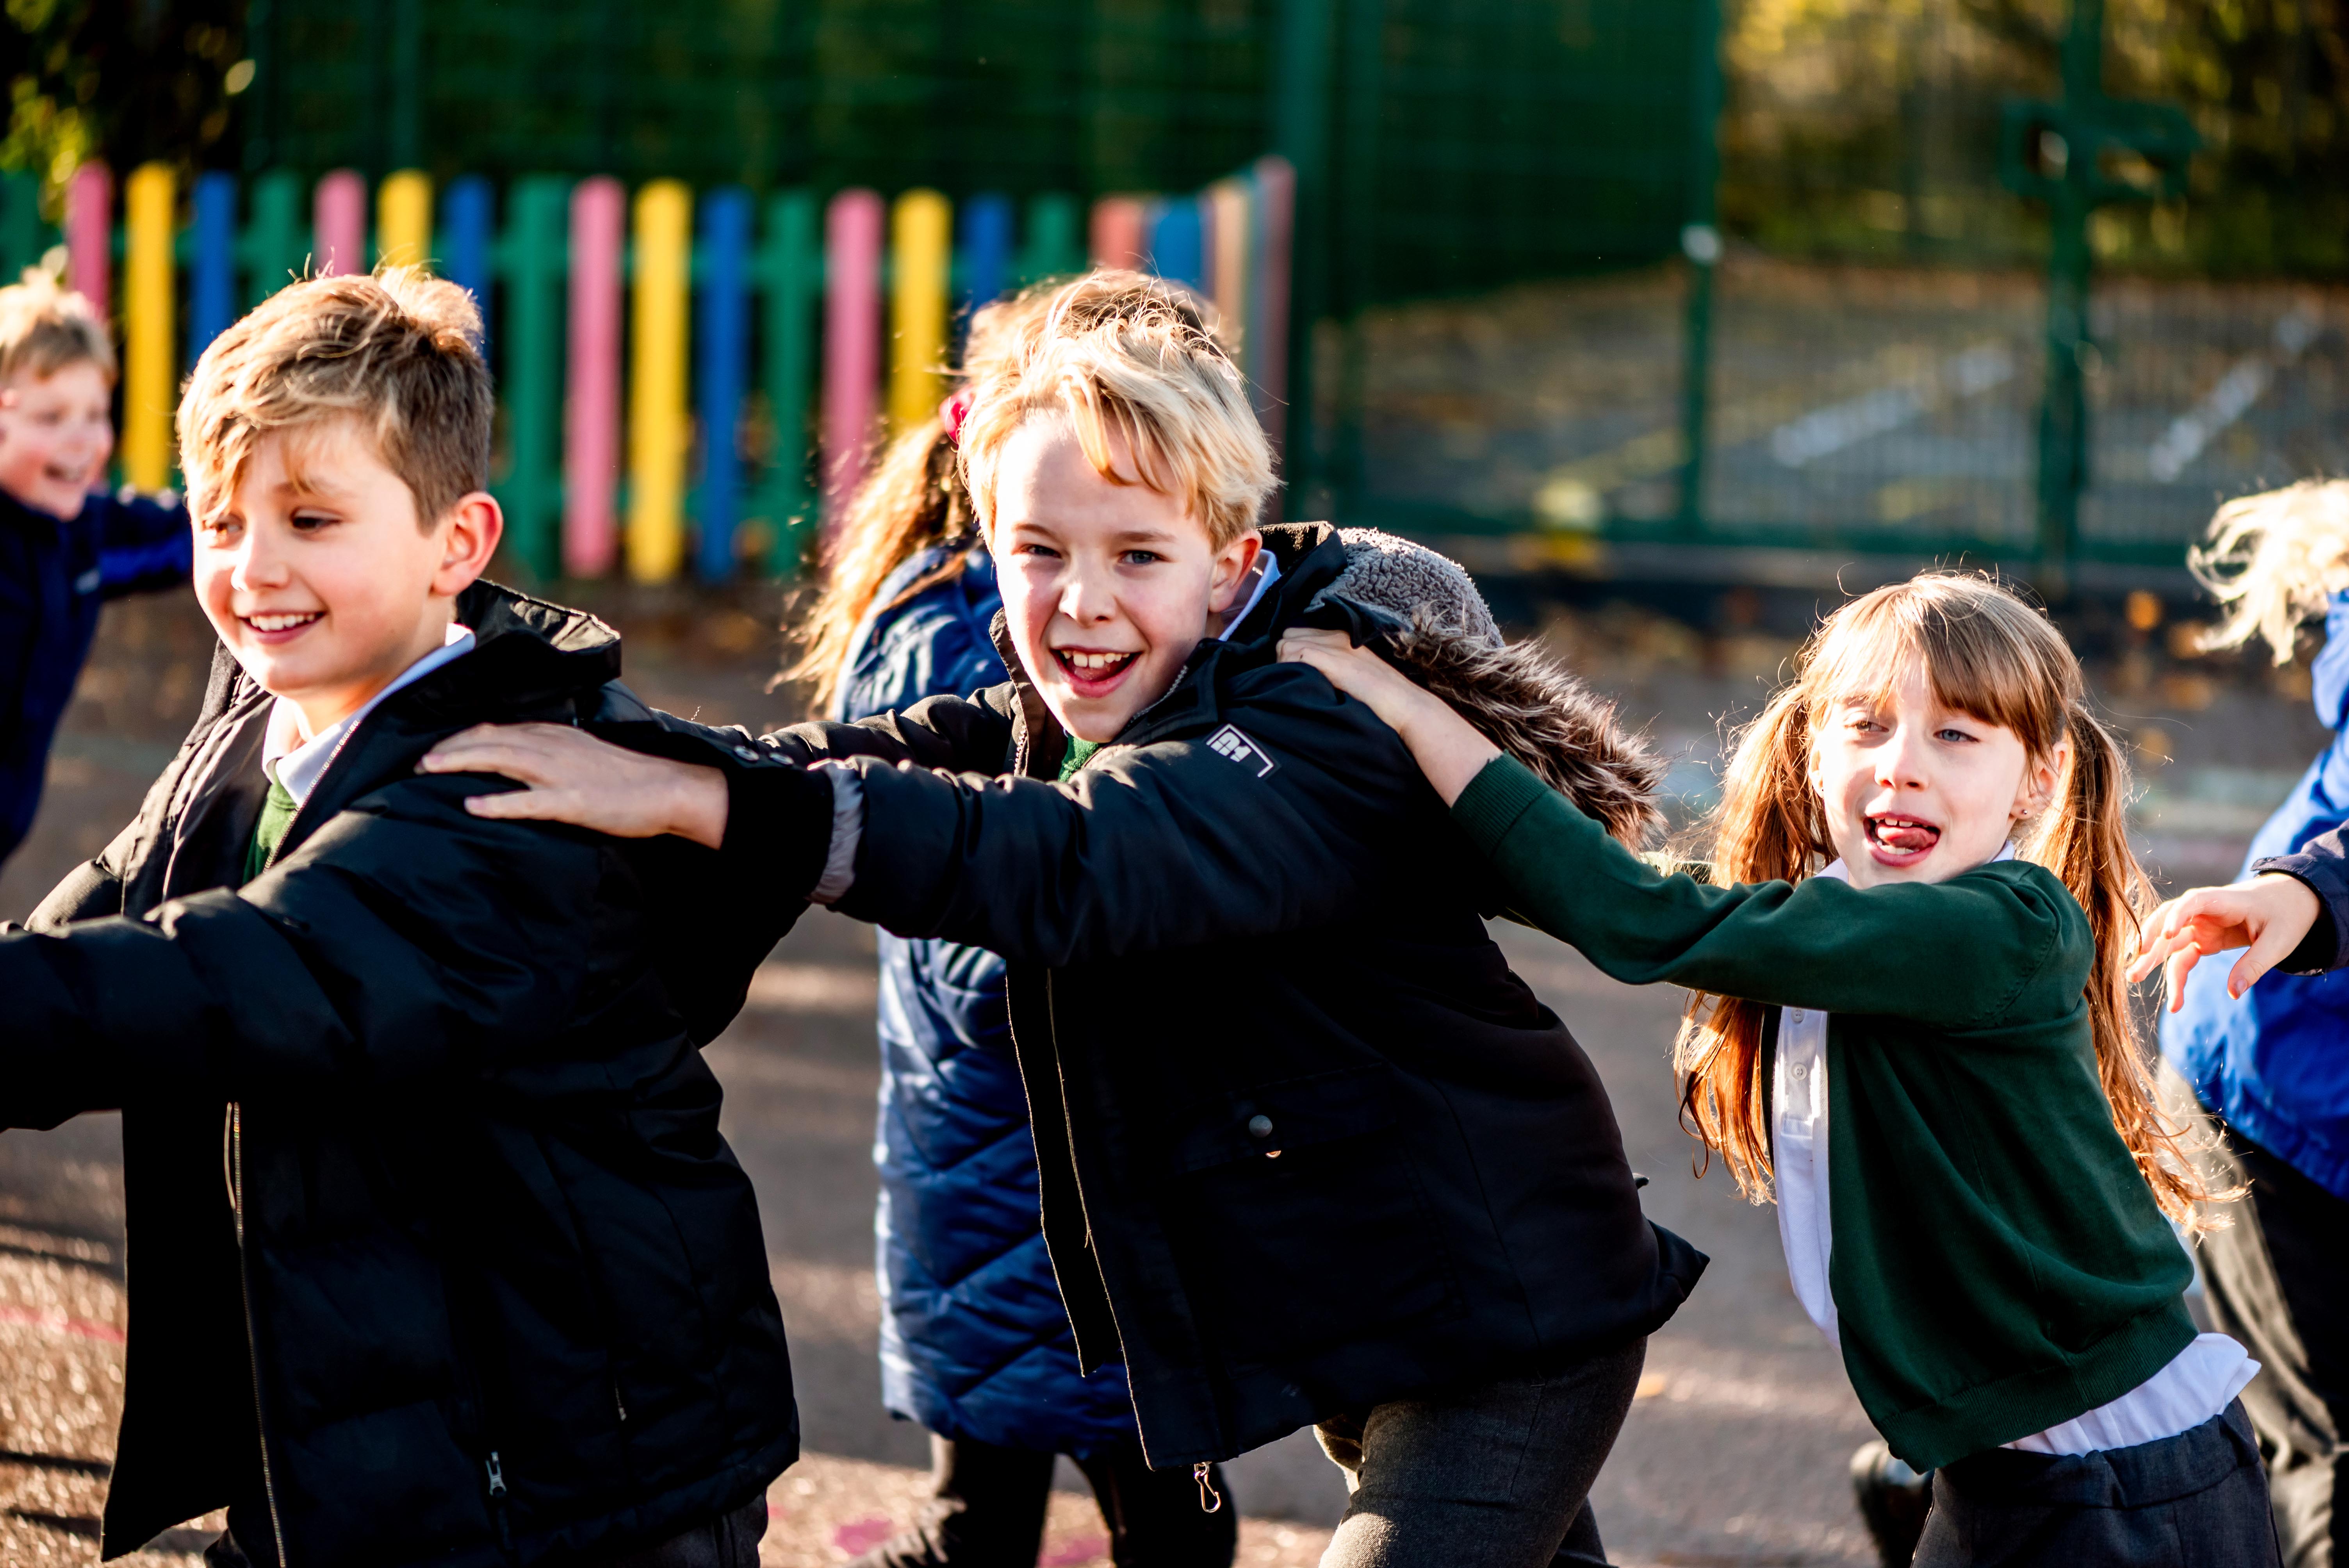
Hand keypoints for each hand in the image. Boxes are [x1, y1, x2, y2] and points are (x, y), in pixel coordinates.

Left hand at [420, 722, 732, 847]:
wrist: (667, 790)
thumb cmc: (625, 779)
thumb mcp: (583, 754)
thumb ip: (550, 753)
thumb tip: (516, 760)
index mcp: (555, 735)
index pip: (496, 728)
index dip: (459, 736)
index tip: (432, 747)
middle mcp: (553, 747)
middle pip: (490, 739)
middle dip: (449, 748)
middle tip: (415, 762)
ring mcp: (562, 773)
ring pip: (502, 760)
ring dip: (460, 762)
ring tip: (427, 770)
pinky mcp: (574, 802)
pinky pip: (529, 802)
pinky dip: (498, 803)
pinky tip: (472, 807)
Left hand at [1277, 628, 1498, 804]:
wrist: (1405, 707)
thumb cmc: (1382, 702)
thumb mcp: (1355, 677)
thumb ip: (1334, 670)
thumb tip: (1305, 676)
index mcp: (1342, 638)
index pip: (1299, 633)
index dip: (1292, 653)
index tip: (1295, 674)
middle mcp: (1336, 636)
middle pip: (1288, 634)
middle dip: (1284, 657)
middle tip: (1293, 681)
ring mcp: (1334, 646)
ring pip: (1285, 643)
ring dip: (1283, 665)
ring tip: (1296, 686)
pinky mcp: (1332, 659)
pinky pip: (1293, 653)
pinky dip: (1288, 668)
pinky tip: (1300, 686)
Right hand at [2127, 872, 2322, 1008]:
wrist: (2289, 902)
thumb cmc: (2285, 915)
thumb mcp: (2278, 941)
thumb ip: (2254, 965)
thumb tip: (2234, 994)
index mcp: (2222, 901)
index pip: (2191, 902)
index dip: (2176, 915)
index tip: (2167, 933)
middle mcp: (2203, 912)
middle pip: (2169, 925)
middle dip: (2150, 946)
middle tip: (2134, 970)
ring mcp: (2199, 926)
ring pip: (2168, 943)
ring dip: (2152, 961)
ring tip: (2133, 978)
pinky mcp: (2202, 940)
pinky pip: (2183, 958)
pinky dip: (2176, 977)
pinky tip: (2175, 999)